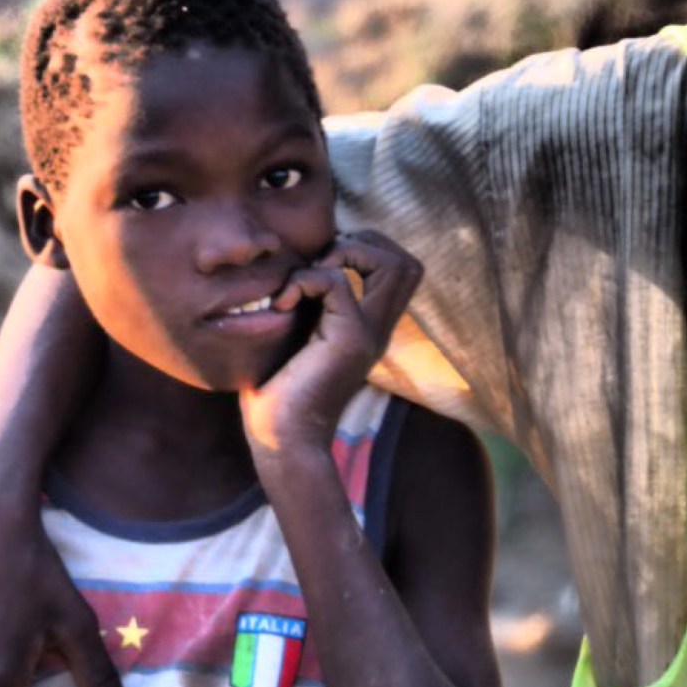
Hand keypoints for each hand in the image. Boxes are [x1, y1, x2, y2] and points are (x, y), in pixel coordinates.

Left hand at [240, 230, 422, 453]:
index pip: (400, 270)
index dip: (366, 250)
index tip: (321, 267)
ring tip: (309, 279)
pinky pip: (336, 281)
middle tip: (321, 266)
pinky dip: (304, 280)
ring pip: (392, 264)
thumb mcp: (298, 342)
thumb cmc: (279, 397)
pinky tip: (282, 305)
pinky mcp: (348, 340)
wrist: (282, 442)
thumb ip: (308, 309)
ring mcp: (369, 334)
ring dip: (345, 254)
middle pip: (407, 263)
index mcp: (370, 328)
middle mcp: (379, 329)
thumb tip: (289, 274)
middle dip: (362, 244)